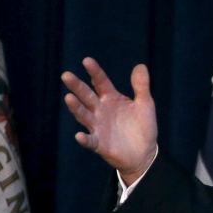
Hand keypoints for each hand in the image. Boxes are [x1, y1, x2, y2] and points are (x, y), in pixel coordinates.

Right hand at [62, 58, 157, 183]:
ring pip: (84, 115)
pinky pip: (90, 141)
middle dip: (77, 86)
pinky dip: (85, 139)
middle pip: (87, 96)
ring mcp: (98, 127)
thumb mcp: (145, 104)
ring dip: (76, 108)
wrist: (145, 152)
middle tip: (66, 75)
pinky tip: (79, 135)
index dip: (95, 72)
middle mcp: (101, 110)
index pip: (101, 83)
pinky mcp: (100, 144)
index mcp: (111, 98)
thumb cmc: (143, 126)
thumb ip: (141, 86)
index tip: (87, 60)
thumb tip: (140, 65)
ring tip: (69, 98)